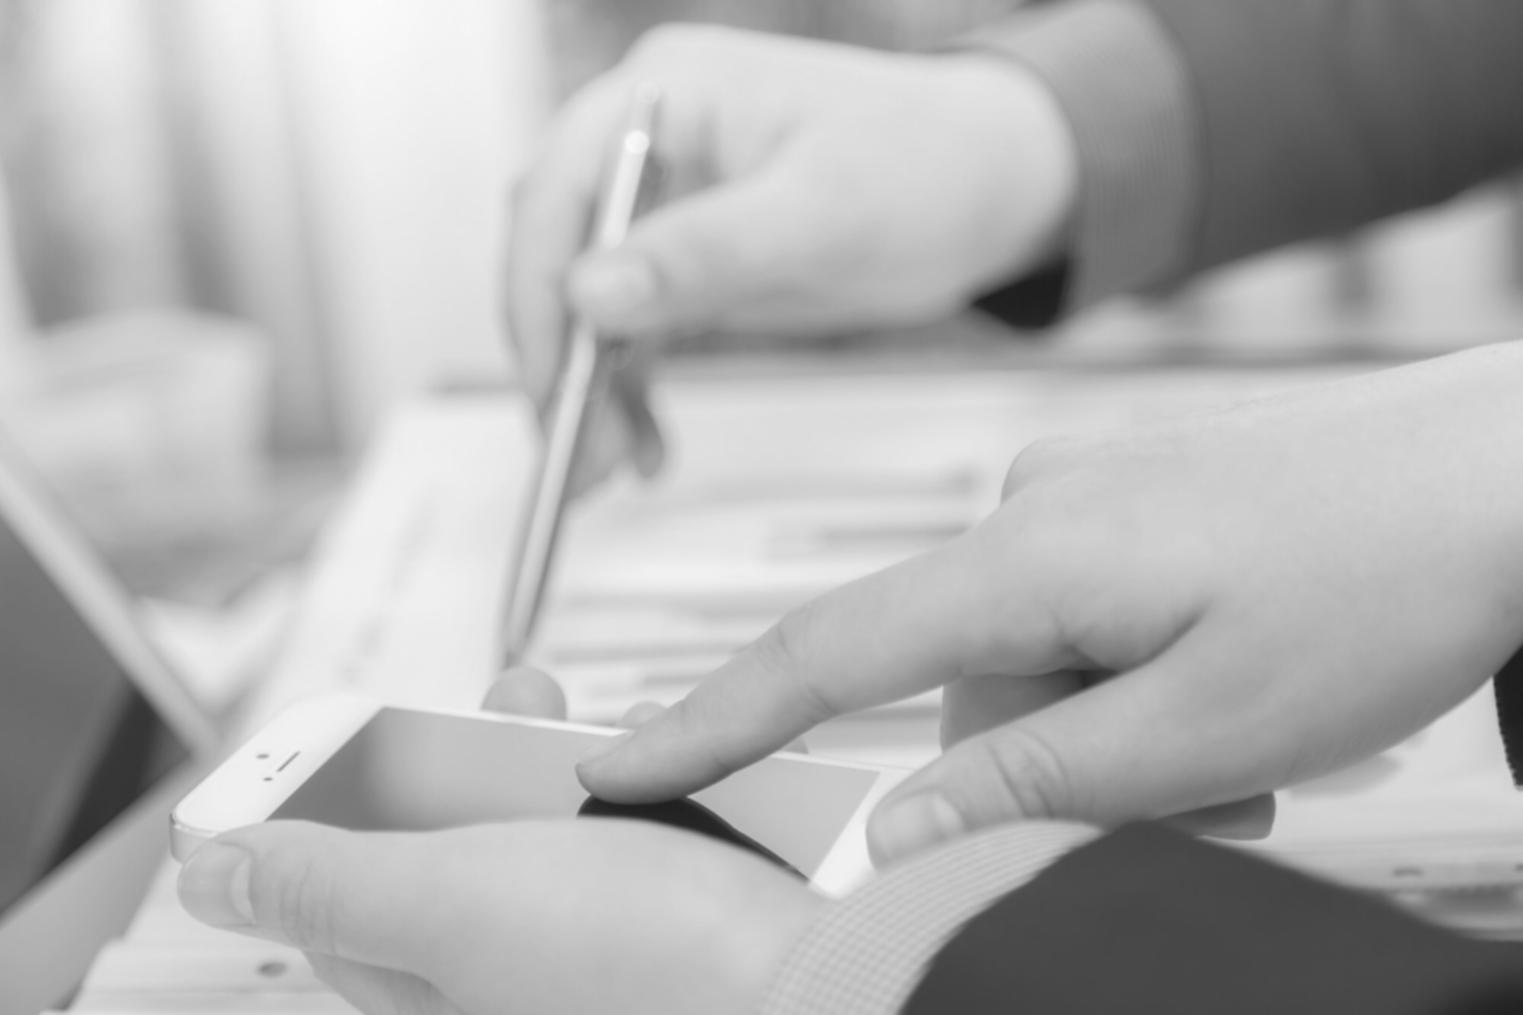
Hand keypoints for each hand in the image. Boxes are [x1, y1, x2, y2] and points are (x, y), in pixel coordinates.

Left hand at [176, 675, 820, 1014]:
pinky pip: (620, 840)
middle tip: (481, 706)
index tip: (338, 741)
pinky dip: (630, 787)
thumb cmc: (650, 963)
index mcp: (439, 988)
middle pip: (448, 857)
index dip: (329, 814)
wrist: (822, 977)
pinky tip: (656, 756)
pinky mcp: (667, 918)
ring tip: (576, 717)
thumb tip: (213, 873)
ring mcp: (593, 949)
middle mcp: (512, 980)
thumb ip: (331, 881)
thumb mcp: (455, 900)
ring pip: (538, 836)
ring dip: (546, 764)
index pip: (339, 906)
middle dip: (456, 764)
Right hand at [506, 24, 1075, 473]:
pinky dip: (627, 390)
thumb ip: (703, 254)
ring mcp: (666, 204)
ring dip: (585, 389)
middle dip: (558, 358)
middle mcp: (650, 142)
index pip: (555, 190)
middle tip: (575, 450)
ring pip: (583, 305)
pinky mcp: (688, 260)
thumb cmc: (927, 167)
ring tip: (602, 469)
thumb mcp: (820, 217)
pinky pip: (630, 331)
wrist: (990, 188)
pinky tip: (643, 444)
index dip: (538, 292)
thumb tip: (586, 295)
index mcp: (666, 94)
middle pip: (555, 251)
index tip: (553, 383)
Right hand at [577, 343, 1522, 863]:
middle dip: (1051, 769)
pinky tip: (1229, 679)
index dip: (710, 721)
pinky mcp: (1119, 499)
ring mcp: (1075, 492)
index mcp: (1030, 554)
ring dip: (1110, 730)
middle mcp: (1029, 502)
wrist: (1496, 470)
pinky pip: (1074, 618)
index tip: (619, 770)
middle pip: (959, 692)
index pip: (822, 651)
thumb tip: (885, 830)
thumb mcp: (1207, 726)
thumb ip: (1031, 782)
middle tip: (1206, 796)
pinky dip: (1129, 677)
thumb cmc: (1381, 577)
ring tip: (1250, 741)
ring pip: (1027, 666)